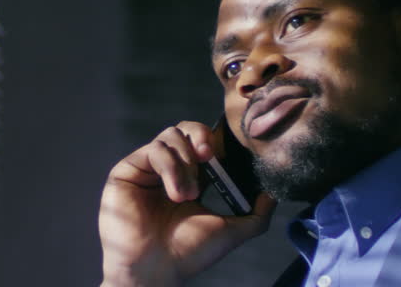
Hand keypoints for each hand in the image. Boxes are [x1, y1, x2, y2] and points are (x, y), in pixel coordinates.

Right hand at [98, 121, 276, 285]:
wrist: (157, 269)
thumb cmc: (188, 253)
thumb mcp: (231, 231)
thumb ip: (257, 215)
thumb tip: (272, 195)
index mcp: (190, 178)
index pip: (202, 143)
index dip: (214, 141)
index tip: (226, 152)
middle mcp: (167, 170)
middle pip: (184, 130)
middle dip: (201, 137)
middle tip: (209, 156)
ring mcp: (146, 169)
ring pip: (169, 137)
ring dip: (185, 162)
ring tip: (188, 194)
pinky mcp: (127, 171)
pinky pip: (153, 150)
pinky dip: (170, 166)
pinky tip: (175, 192)